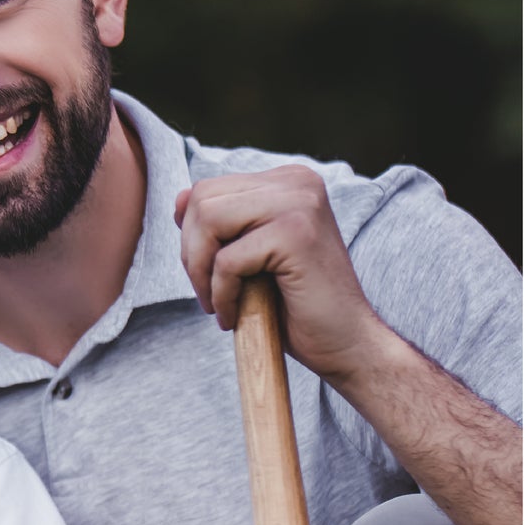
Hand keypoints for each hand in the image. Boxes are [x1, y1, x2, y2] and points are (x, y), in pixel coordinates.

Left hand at [174, 165, 387, 385]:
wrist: (345, 343)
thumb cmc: (295, 305)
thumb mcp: (248, 255)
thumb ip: (219, 225)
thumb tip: (179, 198)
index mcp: (287, 181)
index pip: (208, 190)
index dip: (192, 237)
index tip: (208, 274)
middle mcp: (297, 182)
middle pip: (202, 200)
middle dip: (191, 254)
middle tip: (209, 293)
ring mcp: (300, 203)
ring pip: (208, 222)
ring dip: (200, 273)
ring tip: (218, 304)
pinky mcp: (296, 234)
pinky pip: (226, 260)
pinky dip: (221, 295)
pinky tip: (234, 317)